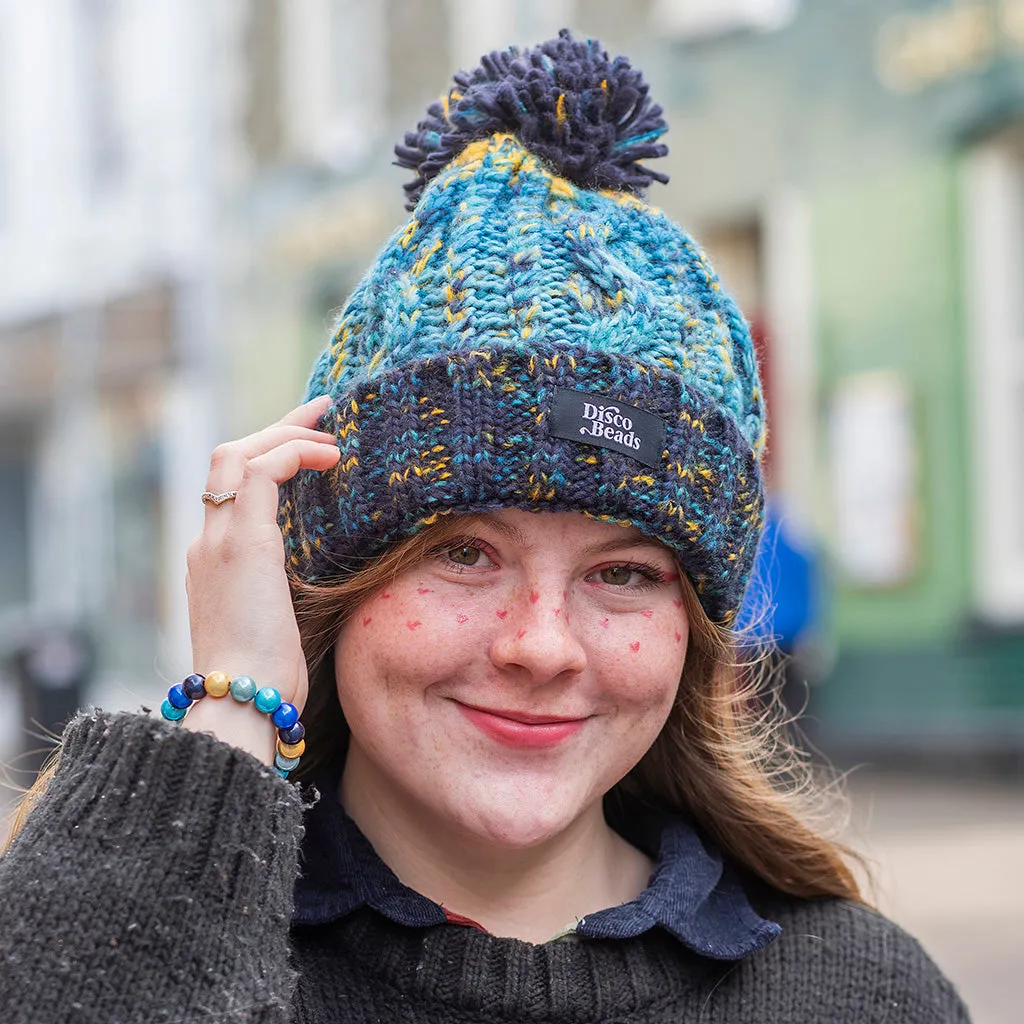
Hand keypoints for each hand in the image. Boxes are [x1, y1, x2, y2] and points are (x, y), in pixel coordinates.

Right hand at [182, 395, 339, 763]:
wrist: (239, 706)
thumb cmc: (265, 680)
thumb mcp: (274, 626)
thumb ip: (283, 595)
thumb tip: (314, 589)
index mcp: (214, 560)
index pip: (232, 488)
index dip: (269, 457)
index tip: (310, 446)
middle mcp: (208, 542)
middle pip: (230, 458)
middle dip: (277, 429)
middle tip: (321, 412)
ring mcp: (218, 540)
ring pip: (240, 454)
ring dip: (287, 434)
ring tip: (331, 434)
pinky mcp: (243, 545)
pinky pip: (262, 472)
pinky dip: (294, 453)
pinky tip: (331, 458)